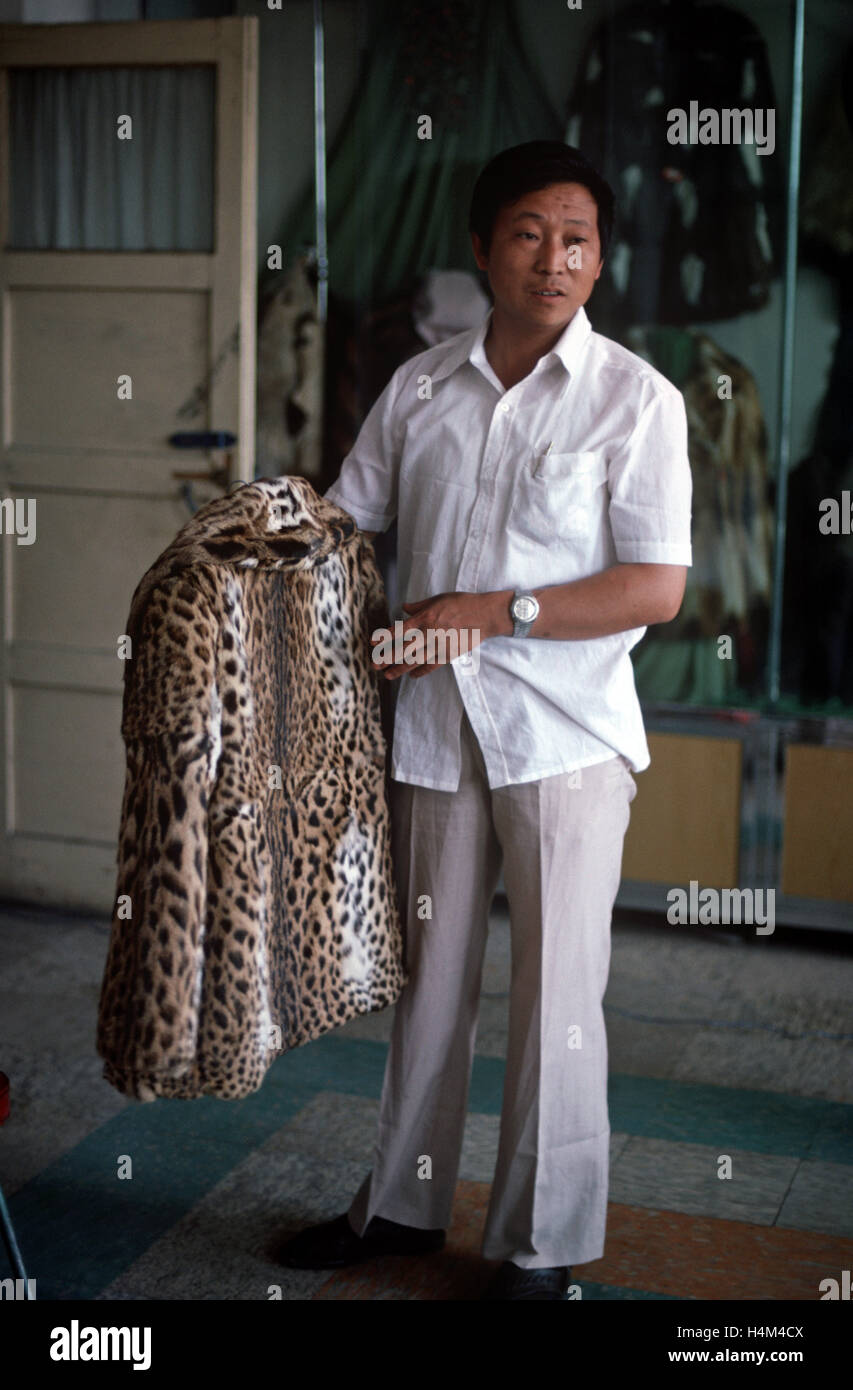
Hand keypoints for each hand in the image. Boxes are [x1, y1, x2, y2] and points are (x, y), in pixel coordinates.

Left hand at [371, 591, 498, 679]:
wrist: (485, 615)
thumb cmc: (462, 603)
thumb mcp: (438, 599)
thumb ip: (419, 606)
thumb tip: (404, 608)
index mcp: (425, 617)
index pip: (399, 630)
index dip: (384, 637)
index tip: (372, 644)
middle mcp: (430, 633)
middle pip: (403, 649)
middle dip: (386, 658)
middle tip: (374, 665)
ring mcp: (439, 646)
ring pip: (415, 661)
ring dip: (399, 669)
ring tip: (387, 676)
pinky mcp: (449, 654)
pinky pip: (431, 666)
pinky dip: (421, 671)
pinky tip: (412, 676)